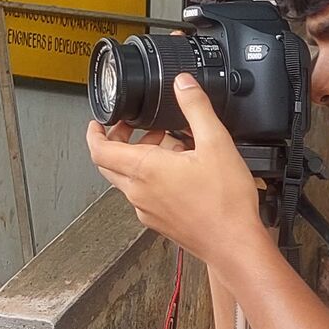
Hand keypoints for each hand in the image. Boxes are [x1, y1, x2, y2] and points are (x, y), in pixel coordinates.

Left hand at [88, 77, 264, 276]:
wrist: (234, 244)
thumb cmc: (225, 203)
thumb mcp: (216, 142)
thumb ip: (196, 108)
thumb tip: (183, 84)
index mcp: (145, 170)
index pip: (99, 150)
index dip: (94, 133)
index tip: (98, 122)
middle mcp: (139, 192)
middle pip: (109, 164)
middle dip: (116, 141)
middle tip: (132, 127)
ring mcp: (146, 210)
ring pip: (127, 180)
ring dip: (137, 158)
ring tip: (166, 144)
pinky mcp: (158, 222)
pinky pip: (143, 195)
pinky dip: (150, 177)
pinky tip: (177, 171)